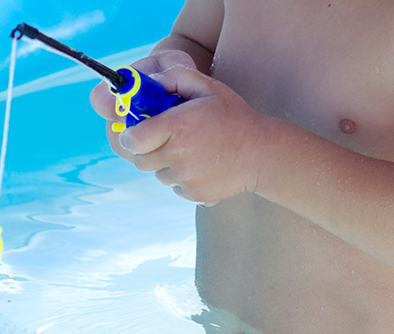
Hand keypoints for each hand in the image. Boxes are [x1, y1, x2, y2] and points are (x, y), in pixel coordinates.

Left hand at [90, 54, 268, 205]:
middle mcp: (177, 156)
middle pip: (140, 159)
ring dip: (165, 163)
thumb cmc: (234, 116)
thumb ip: (174, 77)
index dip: (130, 134)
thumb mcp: (207, 87)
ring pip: (157, 174)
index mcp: (176, 127)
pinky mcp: (193, 195)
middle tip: (163, 139)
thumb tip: (148, 83)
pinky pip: (174, 187)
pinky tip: (200, 165)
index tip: (138, 130)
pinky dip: (181, 178)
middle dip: (145, 149)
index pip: (131, 138)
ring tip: (189, 150)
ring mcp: (185, 179)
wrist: (263, 154)